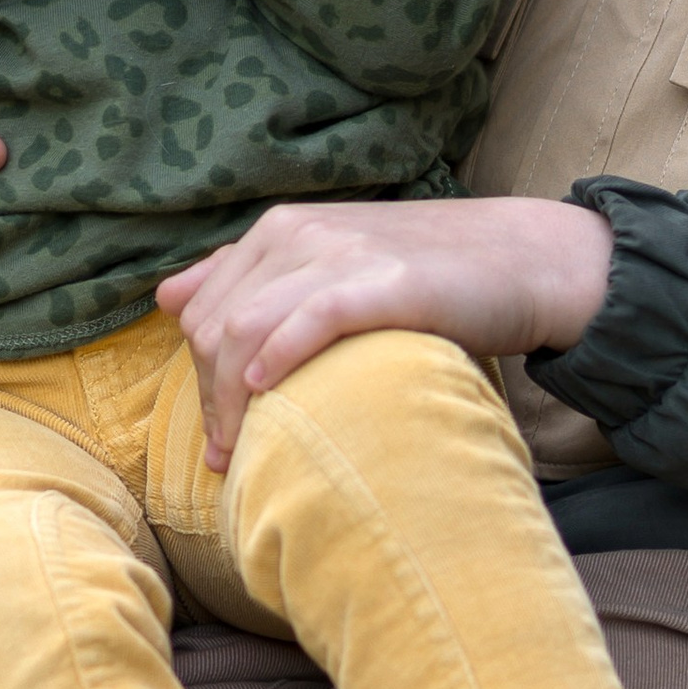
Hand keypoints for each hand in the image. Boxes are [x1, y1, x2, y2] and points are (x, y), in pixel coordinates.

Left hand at [157, 196, 613, 466]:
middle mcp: (299, 233)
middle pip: (214, 327)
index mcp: (280, 230)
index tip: (218, 439)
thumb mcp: (329, 264)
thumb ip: (250, 278)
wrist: (521, 259)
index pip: (203, 311)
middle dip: (209, 400)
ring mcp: (339, 252)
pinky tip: (269, 393)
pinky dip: (278, 356)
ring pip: (245, 328)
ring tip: (241, 452)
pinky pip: (308, 317)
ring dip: (232, 401)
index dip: (197, 380)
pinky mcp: (381, 281)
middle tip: (227, 458)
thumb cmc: (425, 275)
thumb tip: (166, 297)